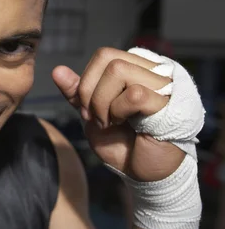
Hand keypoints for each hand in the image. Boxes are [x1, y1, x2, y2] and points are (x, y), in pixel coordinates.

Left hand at [52, 47, 184, 181]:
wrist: (142, 173)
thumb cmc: (122, 143)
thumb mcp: (91, 114)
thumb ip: (76, 92)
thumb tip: (57, 70)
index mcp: (134, 69)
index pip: (102, 55)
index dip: (86, 81)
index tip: (87, 110)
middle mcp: (150, 71)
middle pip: (107, 58)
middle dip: (90, 92)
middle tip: (96, 118)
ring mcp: (163, 84)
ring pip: (118, 71)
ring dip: (103, 103)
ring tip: (110, 122)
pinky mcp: (169, 102)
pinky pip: (134, 93)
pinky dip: (119, 111)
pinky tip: (126, 125)